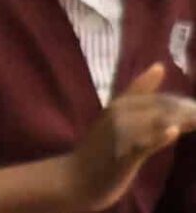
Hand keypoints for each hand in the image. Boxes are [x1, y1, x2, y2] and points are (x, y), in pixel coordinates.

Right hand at [64, 64, 195, 210]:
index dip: (155, 81)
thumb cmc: (97, 152)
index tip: (172, 80)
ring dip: (179, 119)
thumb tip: (151, 98)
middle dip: (180, 107)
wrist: (77, 177)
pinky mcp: (125, 154)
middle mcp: (117, 115)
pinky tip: (174, 131)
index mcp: (114, 107)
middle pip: (154, 105)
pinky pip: (145, 143)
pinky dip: (159, 136)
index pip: (140, 88)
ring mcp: (120, 134)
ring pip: (153, 121)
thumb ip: (131, 114)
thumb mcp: (111, 127)